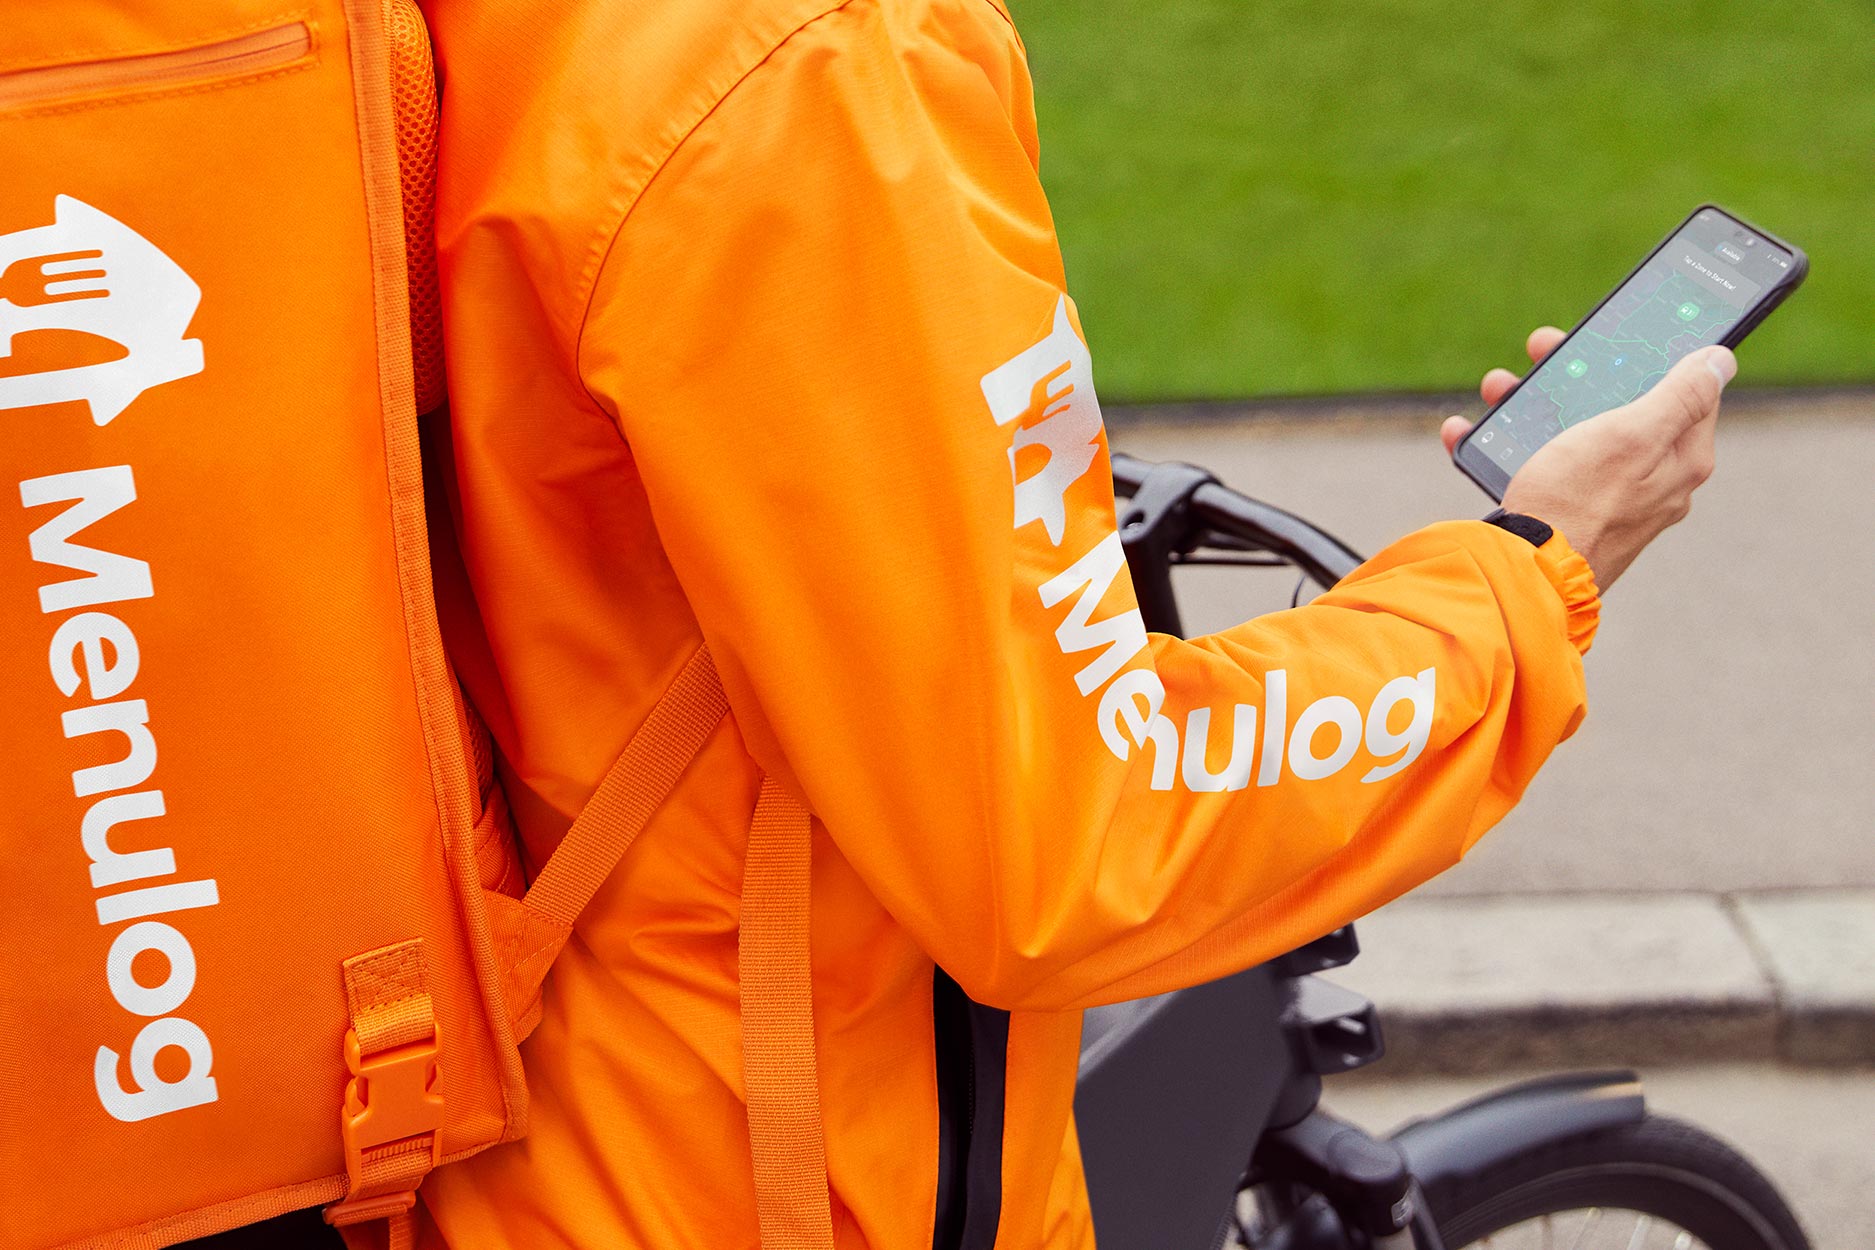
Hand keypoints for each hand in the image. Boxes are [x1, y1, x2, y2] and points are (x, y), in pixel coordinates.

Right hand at [1440, 326, 1733, 590]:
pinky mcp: (1565, 518)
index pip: (1686, 390)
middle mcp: (1651, 483)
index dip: (1651, 355)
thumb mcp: (1632, 434)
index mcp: (1679, 459)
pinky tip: (1471, 434)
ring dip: (1532, 406)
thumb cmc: (1577, 504)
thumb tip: (1722, 361)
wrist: (1523, 578)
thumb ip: (1681, 394)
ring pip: (1574, 436)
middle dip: (1579, 376)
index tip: (1616, 334)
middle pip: (1621, 409)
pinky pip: (1538, 470)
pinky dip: (1506, 447)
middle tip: (1542, 349)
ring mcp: (1607, 503)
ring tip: (1497, 389)